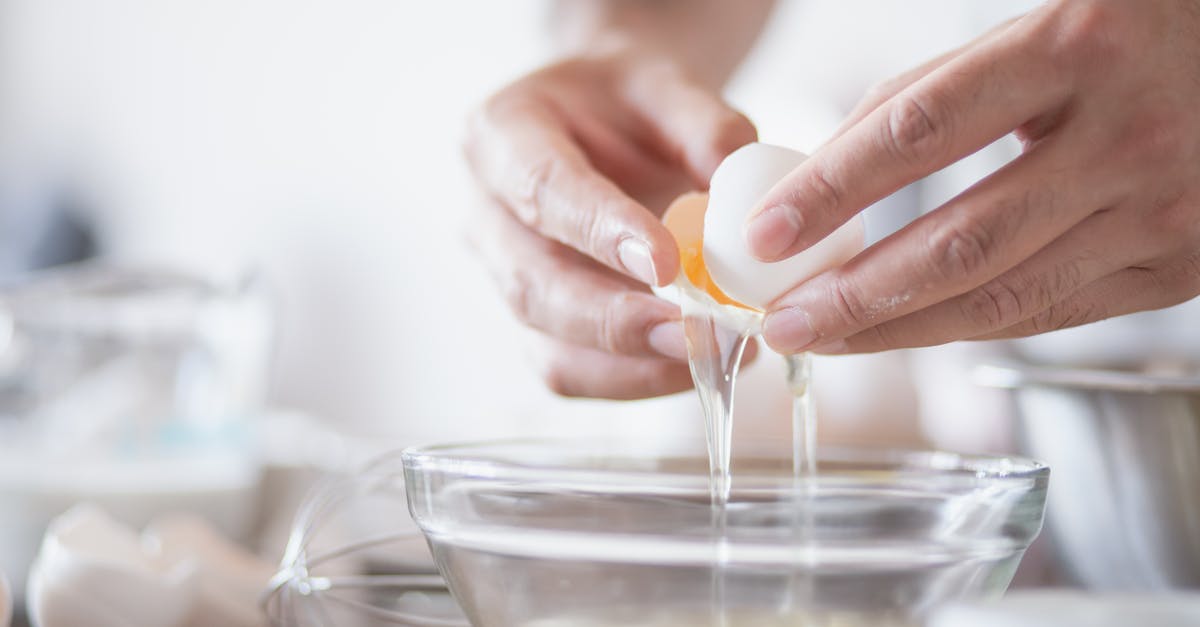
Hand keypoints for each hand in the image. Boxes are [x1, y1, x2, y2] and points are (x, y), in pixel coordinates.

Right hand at [464, 44, 756, 397]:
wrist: (610, 125)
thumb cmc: (629, 102)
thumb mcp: (667, 82)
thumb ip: (703, 123)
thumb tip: (736, 178)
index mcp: (500, 135)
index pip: (541, 189)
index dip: (598, 231)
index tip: (665, 262)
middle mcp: (487, 213)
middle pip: (532, 284)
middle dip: (612, 319)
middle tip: (688, 332)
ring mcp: (506, 276)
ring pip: (546, 343)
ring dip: (628, 363)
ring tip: (708, 355)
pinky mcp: (538, 323)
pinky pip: (571, 370)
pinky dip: (633, 379)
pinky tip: (694, 365)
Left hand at [747, 0, 1199, 353]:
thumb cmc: (1132, 35)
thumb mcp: (1036, 29)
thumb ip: (935, 94)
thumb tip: (824, 172)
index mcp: (1074, 48)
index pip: (920, 130)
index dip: (832, 188)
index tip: (766, 233)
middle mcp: (1125, 135)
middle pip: (959, 240)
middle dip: (853, 294)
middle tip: (780, 320)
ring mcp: (1161, 210)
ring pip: (1001, 297)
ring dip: (896, 330)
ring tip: (824, 338)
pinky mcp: (1180, 269)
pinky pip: (1048, 314)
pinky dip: (965, 328)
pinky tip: (903, 332)